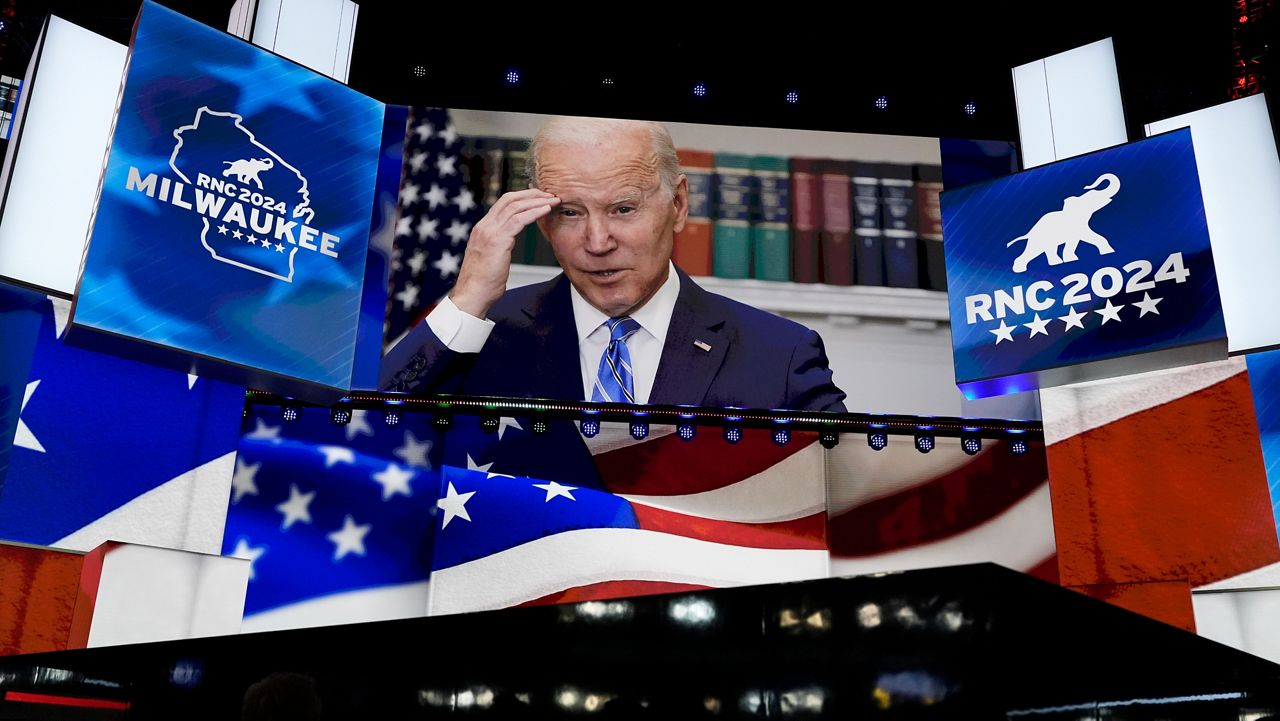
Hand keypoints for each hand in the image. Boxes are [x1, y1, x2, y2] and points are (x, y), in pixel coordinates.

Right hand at [449, 189, 559, 318]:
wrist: (473, 295)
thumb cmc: (483, 282)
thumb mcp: (491, 257)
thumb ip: (499, 244)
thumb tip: (508, 241)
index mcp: (482, 228)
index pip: (502, 204)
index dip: (522, 197)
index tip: (538, 197)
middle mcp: (484, 226)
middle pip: (509, 199)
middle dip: (531, 194)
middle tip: (549, 194)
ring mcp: (489, 232)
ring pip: (515, 206)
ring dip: (537, 201)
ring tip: (552, 200)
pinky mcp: (497, 240)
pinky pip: (518, 220)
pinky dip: (534, 212)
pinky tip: (546, 210)